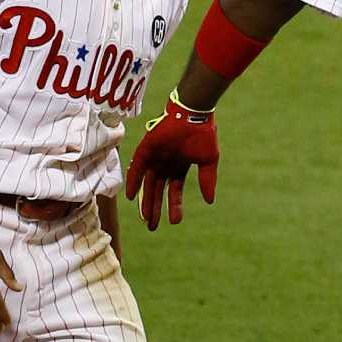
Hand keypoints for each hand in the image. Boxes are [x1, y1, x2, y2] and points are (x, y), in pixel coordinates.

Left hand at [125, 93, 218, 229]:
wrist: (194, 115)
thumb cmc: (204, 135)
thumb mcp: (209, 162)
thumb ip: (208, 181)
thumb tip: (210, 201)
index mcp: (179, 167)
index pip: (174, 191)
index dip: (174, 206)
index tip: (175, 222)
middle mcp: (165, 164)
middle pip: (157, 191)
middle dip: (155, 209)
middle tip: (152, 226)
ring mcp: (154, 158)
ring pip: (147, 184)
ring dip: (145, 200)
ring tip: (145, 218)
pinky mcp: (146, 149)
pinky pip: (136, 168)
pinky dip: (133, 182)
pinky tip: (131, 196)